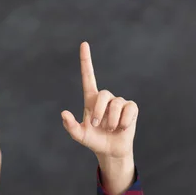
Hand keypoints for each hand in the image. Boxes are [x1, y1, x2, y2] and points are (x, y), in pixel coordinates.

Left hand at [61, 42, 137, 159]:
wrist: (110, 150)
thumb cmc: (94, 141)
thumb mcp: (79, 136)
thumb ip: (70, 126)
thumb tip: (64, 113)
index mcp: (90, 100)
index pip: (88, 76)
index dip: (86, 60)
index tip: (84, 44)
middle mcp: (105, 98)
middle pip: (103, 94)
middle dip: (99, 111)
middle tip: (97, 125)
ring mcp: (119, 102)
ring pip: (116, 104)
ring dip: (111, 121)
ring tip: (111, 129)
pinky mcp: (132, 108)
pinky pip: (129, 109)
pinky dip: (124, 121)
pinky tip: (122, 128)